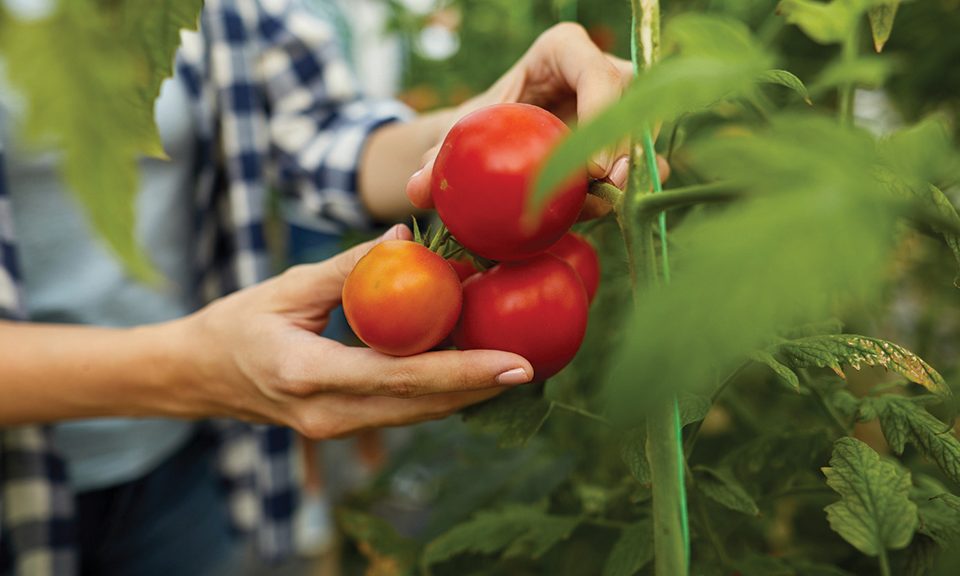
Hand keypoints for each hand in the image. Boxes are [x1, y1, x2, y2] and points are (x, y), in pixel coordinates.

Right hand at [170, 224, 532, 438]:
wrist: (201, 376)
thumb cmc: (238, 323)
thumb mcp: (288, 287)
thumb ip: (349, 266)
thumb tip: (408, 238)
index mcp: (309, 373)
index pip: (404, 377)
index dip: (465, 373)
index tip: (517, 365)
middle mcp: (329, 414)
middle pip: (424, 405)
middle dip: (483, 386)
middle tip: (536, 359)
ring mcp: (337, 429)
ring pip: (419, 414)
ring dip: (468, 391)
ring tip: (515, 363)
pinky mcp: (345, 427)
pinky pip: (404, 411)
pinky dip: (440, 392)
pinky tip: (471, 369)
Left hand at [405, 22, 669, 218]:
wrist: (498, 141)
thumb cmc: (481, 126)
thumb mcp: (460, 136)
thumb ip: (438, 158)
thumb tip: (418, 189)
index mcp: (563, 50)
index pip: (595, 72)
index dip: (601, 111)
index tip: (591, 167)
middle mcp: (603, 70)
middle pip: (631, 103)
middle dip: (627, 147)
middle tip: (609, 189)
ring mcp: (624, 104)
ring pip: (645, 132)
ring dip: (635, 170)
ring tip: (610, 202)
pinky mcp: (631, 138)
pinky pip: (645, 161)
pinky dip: (630, 187)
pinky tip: (608, 209)